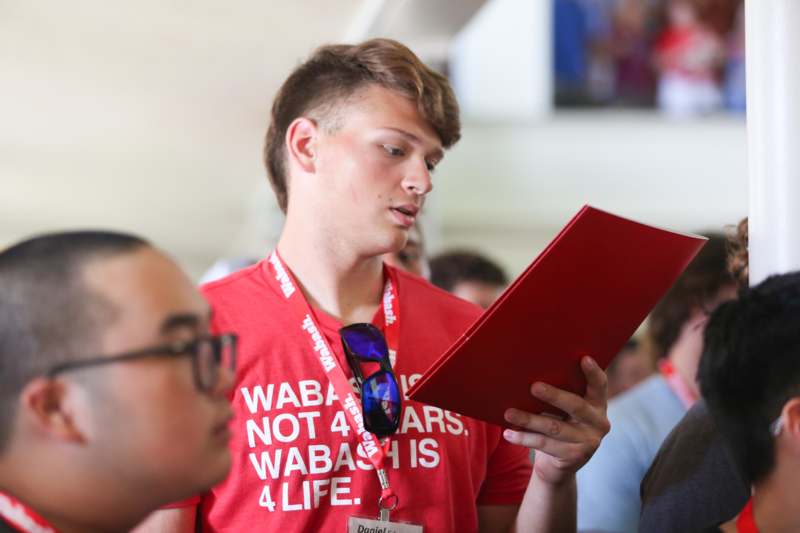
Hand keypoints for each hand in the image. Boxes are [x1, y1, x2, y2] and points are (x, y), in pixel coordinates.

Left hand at [502, 356, 609, 485]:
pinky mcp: (575, 457)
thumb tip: (530, 374)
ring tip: (509, 413)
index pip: (599, 385)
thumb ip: (560, 394)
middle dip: (554, 396)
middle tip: (533, 387)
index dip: (593, 372)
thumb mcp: (563, 410)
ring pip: (554, 427)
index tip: (584, 358)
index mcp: (598, 404)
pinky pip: (544, 444)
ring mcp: (589, 442)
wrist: (558, 466)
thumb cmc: (558, 425)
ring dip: (529, 419)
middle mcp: (599, 422)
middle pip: (575, 406)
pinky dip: (523, 438)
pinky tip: (508, 433)